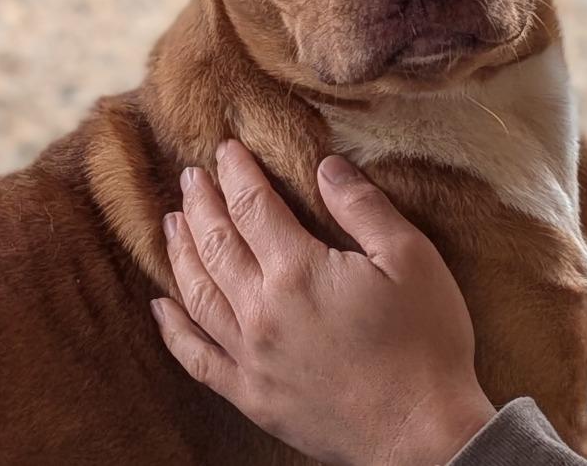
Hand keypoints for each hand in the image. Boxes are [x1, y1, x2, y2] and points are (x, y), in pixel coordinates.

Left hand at [150, 140, 495, 465]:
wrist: (424, 437)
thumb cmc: (425, 343)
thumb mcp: (409, 259)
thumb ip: (362, 207)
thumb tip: (326, 166)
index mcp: (298, 271)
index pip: (251, 206)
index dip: (235, 173)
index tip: (225, 149)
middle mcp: (262, 311)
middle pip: (216, 243)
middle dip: (200, 203)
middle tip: (189, 176)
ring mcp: (251, 357)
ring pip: (197, 293)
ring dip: (180, 252)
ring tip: (171, 223)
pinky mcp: (252, 396)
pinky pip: (197, 358)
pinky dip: (173, 331)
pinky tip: (161, 308)